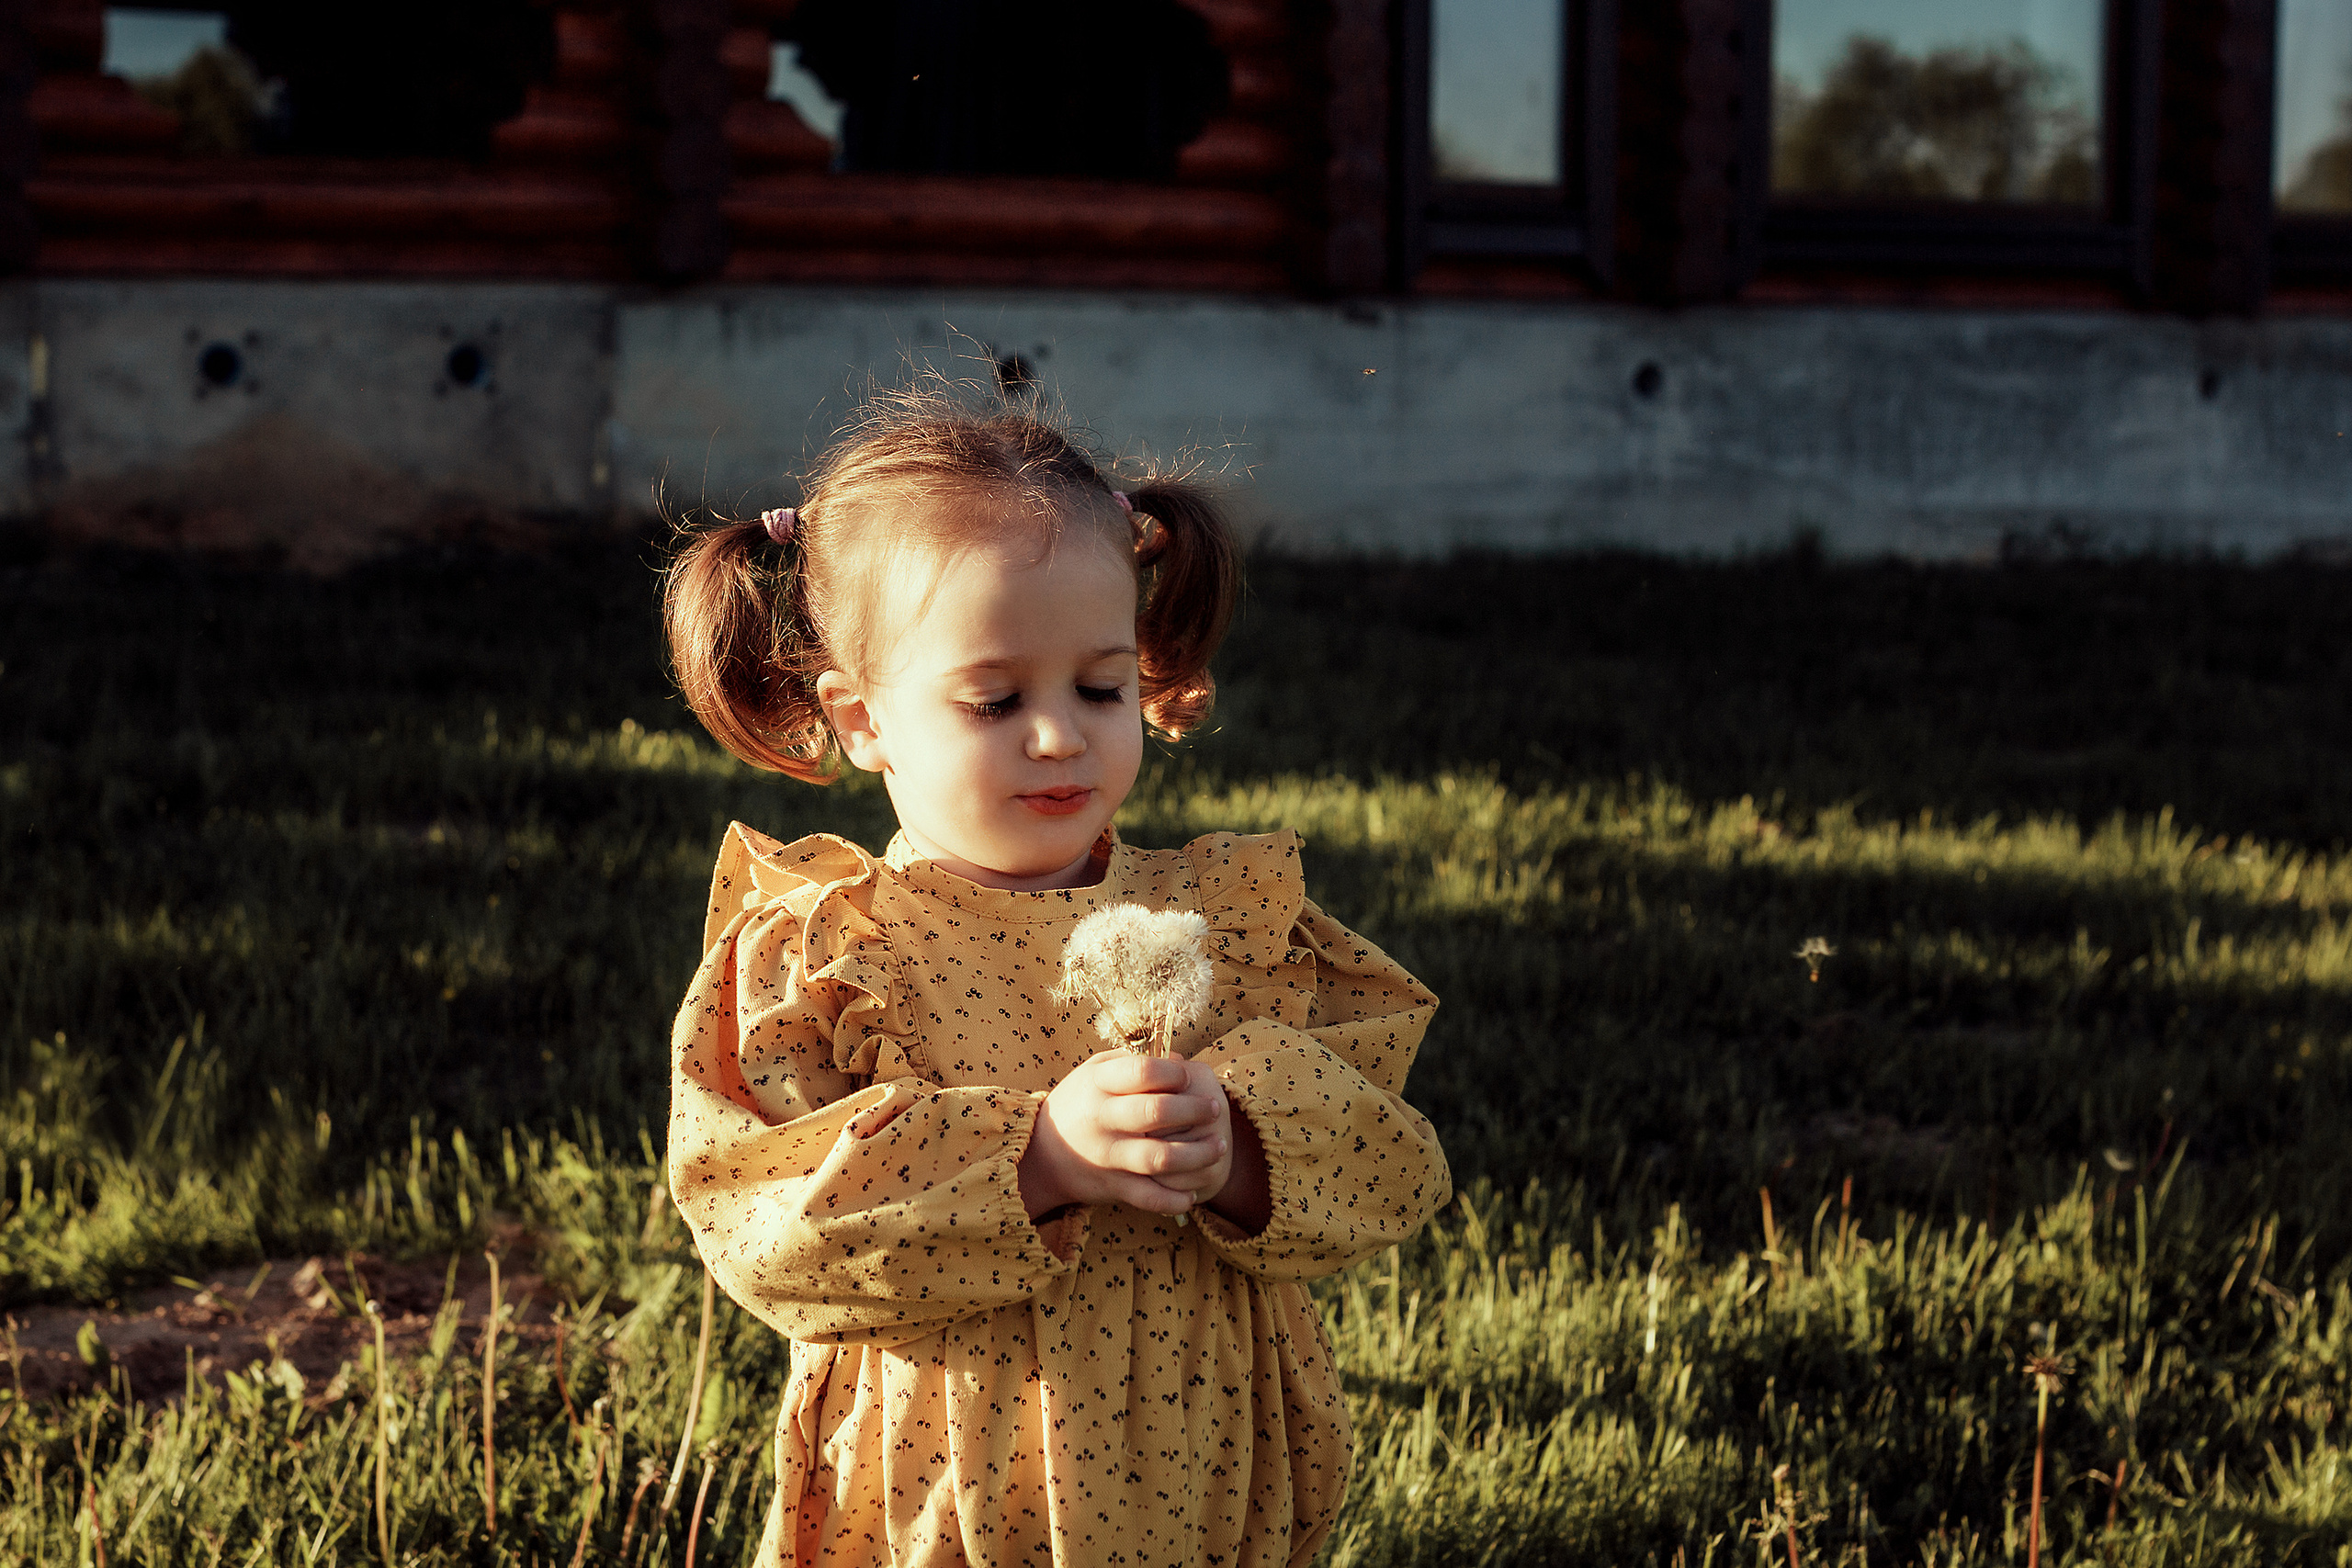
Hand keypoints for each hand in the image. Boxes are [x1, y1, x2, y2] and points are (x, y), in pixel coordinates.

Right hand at [1019, 1051, 1228, 1218]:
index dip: (1173, 1073)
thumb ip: (1134, 1062)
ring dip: (1198, 1154)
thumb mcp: (1094, 1072)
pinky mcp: (1112, 1186)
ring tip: (1218, 1146)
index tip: (1189, 1078)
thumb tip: (1181, 1060)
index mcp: (1099, 1084)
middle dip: (1195, 1110)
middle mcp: (1102, 1119)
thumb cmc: (1079, 1103)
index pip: (1143, 1072)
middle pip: (1156, 1112)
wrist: (1040, 1154)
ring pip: (1160, 1158)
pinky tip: (1193, 1192)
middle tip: (1215, 1108)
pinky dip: (1175, 1199)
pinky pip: (1149, 1197)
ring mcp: (1108, 1155)